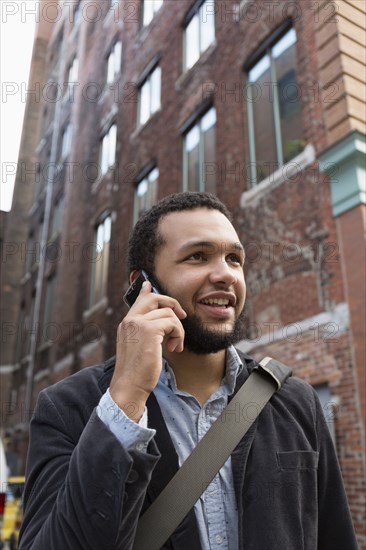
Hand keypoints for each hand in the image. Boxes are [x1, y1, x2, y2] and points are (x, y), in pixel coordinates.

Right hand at [110, 281, 185, 420]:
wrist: (129, 386)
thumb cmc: (137, 372)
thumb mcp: (139, 348)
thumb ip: (147, 333)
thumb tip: (161, 323)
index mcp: (126, 324)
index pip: (138, 301)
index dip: (146, 291)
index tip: (149, 284)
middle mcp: (130, 320)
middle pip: (154, 298)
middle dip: (172, 303)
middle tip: (182, 316)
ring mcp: (138, 324)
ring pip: (168, 313)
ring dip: (178, 330)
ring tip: (176, 345)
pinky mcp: (149, 330)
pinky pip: (173, 323)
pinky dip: (179, 335)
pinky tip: (175, 348)